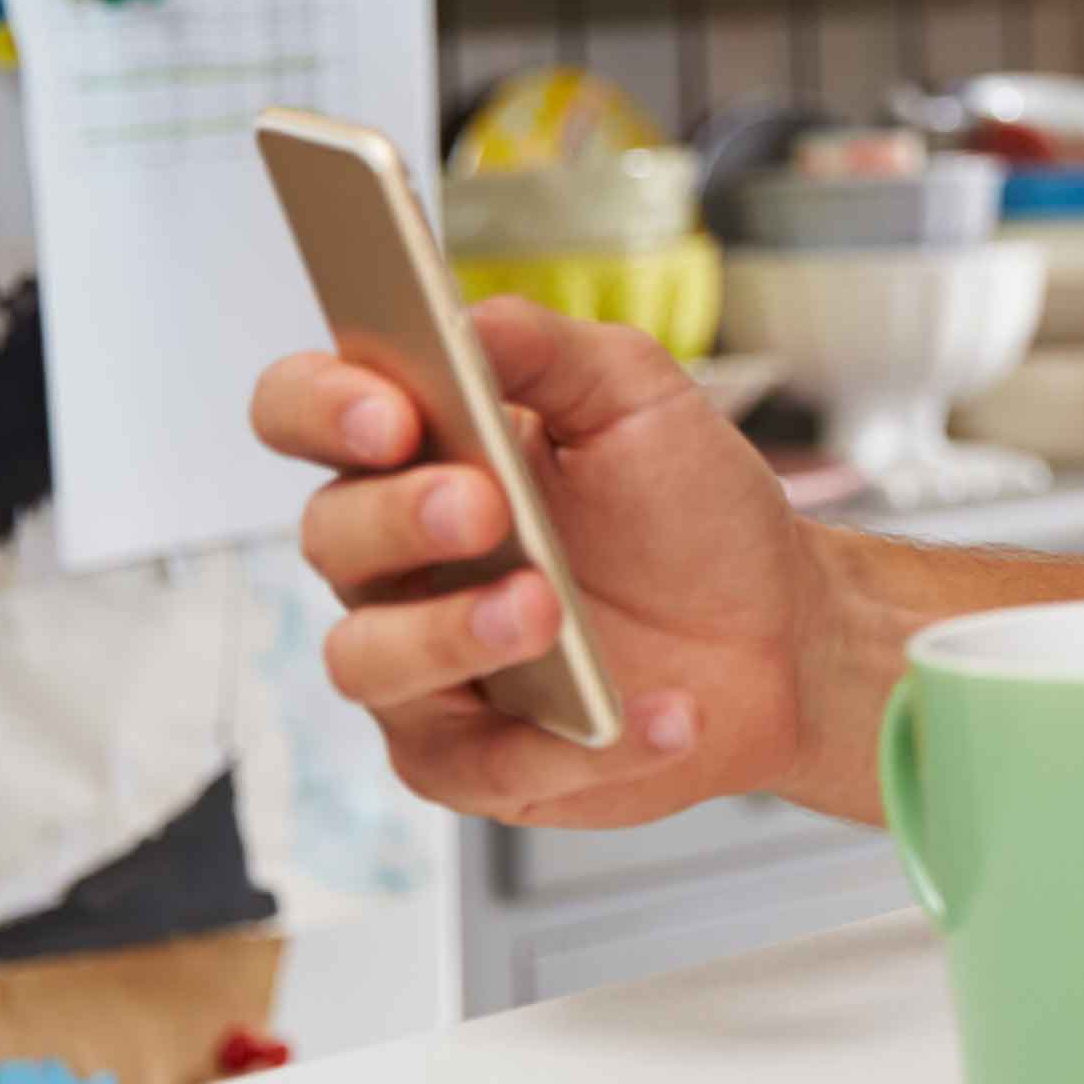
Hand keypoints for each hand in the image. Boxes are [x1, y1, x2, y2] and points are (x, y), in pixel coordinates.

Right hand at [249, 302, 862, 827]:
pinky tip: (660, 714)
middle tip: (485, 506)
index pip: (304, 413)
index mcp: (417, 454)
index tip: (392, 412)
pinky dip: (571, 743)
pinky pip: (480, 764)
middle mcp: (397, 561)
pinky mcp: (472, 759)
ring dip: (455, 633)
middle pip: (330, 534)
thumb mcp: (640, 400)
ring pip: (367, 660)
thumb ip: (548, 350)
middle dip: (399, 516)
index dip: (320, 408)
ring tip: (550, 613)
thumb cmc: (690, 508)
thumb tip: (464, 318)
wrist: (779, 628)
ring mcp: (423, 665)